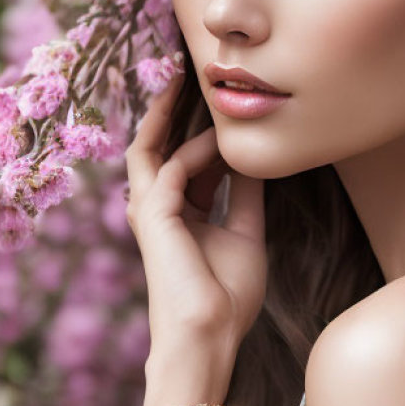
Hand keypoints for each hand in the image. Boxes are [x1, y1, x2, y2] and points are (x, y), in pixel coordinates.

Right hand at [125, 74, 267, 405]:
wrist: (210, 335)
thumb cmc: (227, 295)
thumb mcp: (247, 233)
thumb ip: (247, 195)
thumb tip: (255, 160)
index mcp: (180, 214)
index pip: (183, 158)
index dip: (200, 128)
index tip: (218, 99)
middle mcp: (160, 208)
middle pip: (156, 145)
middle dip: (167, 108)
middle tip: (182, 70)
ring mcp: (152, 212)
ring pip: (150, 149)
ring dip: (168, 114)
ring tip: (186, 79)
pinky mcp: (154, 218)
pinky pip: (172, 169)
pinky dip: (196, 152)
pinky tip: (221, 141)